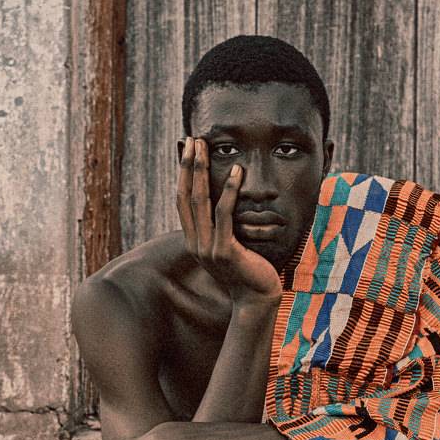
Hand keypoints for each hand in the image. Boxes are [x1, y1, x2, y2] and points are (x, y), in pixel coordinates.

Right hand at [177, 137, 282, 306]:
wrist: (257, 299)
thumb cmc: (248, 270)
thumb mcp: (229, 246)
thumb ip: (221, 228)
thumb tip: (224, 203)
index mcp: (194, 240)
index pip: (182, 200)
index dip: (183, 174)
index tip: (188, 149)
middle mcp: (196, 243)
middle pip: (186, 196)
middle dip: (188, 165)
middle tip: (193, 139)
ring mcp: (208, 248)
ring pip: (200, 202)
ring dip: (201, 171)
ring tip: (206, 147)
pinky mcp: (225, 252)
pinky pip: (224, 216)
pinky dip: (228, 191)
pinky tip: (236, 172)